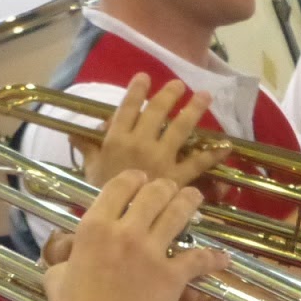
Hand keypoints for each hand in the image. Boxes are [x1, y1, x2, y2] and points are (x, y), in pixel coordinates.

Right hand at [47, 170, 229, 300]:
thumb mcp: (57, 275)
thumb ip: (68, 255)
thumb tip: (71, 252)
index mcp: (93, 228)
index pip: (120, 186)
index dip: (135, 180)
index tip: (143, 182)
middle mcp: (124, 232)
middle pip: (154, 193)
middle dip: (166, 188)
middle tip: (172, 191)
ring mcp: (150, 253)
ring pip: (178, 213)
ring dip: (190, 202)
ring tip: (195, 200)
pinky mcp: (172, 277)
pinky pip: (199, 258)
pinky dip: (214, 258)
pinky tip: (222, 258)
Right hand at [82, 75, 228, 188]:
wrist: (117, 223)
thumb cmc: (99, 196)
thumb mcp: (89, 169)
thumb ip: (87, 147)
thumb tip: (75, 131)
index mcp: (116, 140)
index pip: (127, 108)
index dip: (136, 90)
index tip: (144, 76)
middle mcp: (140, 143)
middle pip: (157, 112)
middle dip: (169, 95)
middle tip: (179, 84)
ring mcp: (160, 159)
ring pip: (180, 129)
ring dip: (194, 110)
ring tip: (204, 96)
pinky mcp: (176, 177)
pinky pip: (197, 162)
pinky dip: (212, 154)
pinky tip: (225, 145)